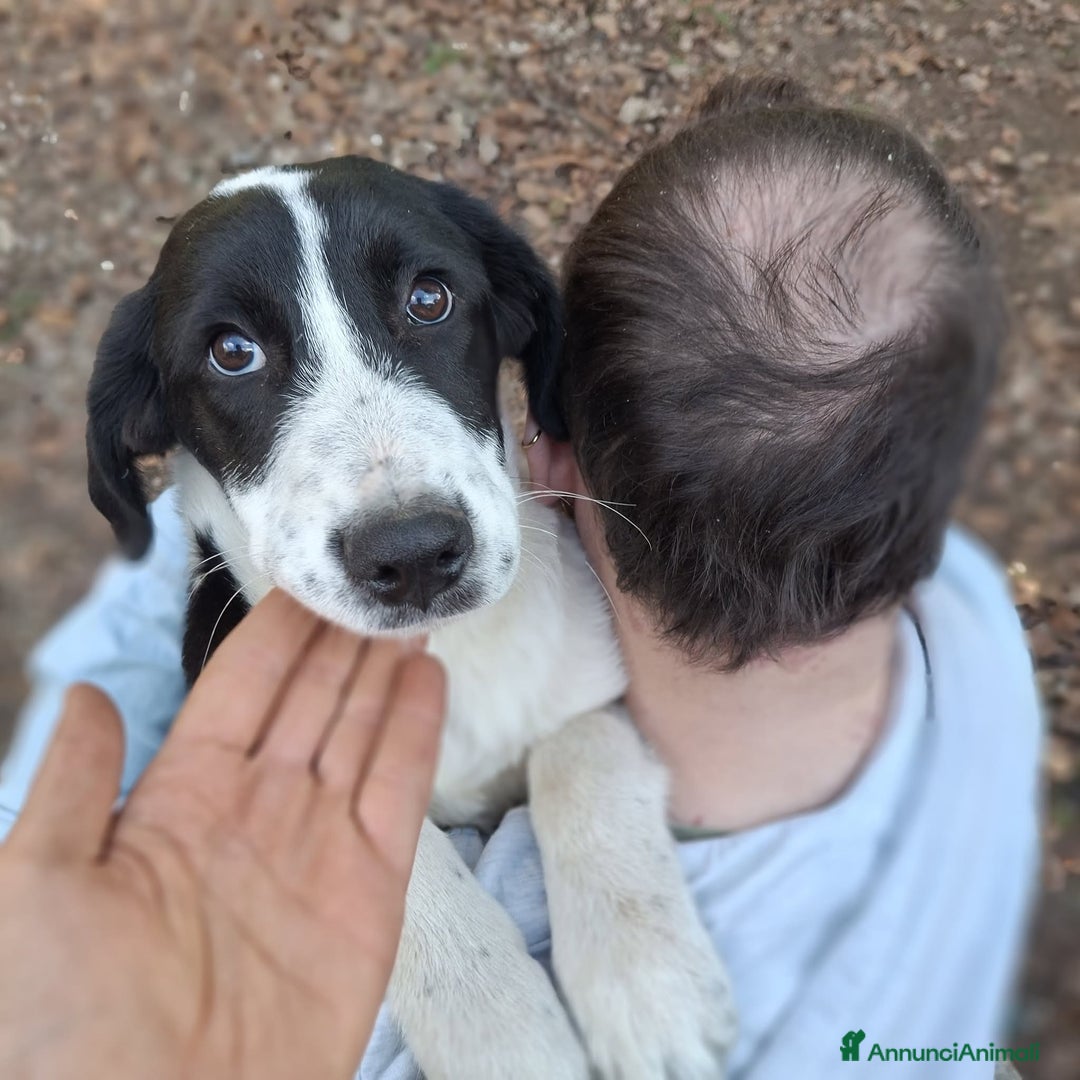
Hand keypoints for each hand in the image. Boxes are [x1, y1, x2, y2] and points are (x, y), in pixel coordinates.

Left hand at [0, 589, 444, 1079]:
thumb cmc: (62, 1027)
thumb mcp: (33, 889)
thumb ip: (71, 785)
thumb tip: (86, 698)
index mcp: (179, 799)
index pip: (240, 688)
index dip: (274, 632)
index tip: (303, 578)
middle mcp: (256, 811)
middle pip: (309, 698)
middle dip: (339, 639)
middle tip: (371, 582)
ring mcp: (318, 847)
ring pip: (359, 732)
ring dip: (384, 672)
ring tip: (407, 614)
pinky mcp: (371, 890)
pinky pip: (399, 791)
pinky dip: (417, 732)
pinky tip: (428, 680)